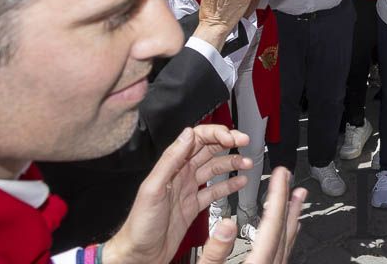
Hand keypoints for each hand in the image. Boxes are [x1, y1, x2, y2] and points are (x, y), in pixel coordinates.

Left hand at [105, 125, 252, 263]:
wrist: (139, 253)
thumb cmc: (140, 224)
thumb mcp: (153, 188)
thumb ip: (170, 160)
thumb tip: (187, 135)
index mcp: (172, 166)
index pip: (197, 139)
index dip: (215, 134)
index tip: (231, 137)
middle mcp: (181, 175)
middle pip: (208, 150)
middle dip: (228, 142)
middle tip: (245, 141)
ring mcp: (189, 190)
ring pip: (215, 168)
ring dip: (232, 162)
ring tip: (246, 162)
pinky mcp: (194, 206)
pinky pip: (214, 191)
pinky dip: (229, 184)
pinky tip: (239, 181)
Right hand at [198, 167, 306, 263]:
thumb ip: (215, 251)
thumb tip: (226, 224)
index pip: (272, 224)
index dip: (278, 195)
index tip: (281, 174)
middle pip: (283, 231)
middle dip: (288, 202)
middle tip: (293, 181)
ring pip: (286, 242)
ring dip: (291, 217)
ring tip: (296, 200)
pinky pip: (283, 252)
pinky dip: (286, 236)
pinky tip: (287, 232)